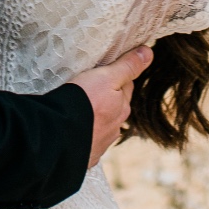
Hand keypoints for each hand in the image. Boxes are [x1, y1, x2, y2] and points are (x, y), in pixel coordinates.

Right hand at [69, 45, 152, 166]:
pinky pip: (89, 142)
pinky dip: (85, 134)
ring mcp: (101, 143)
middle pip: (116, 107)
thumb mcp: (106, 77)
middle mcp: (116, 127)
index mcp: (122, 107)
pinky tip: (75, 130)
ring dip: (96, 118)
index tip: (105, 72)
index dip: (117, 77)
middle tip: (90, 89)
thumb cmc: (84, 102)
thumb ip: (128, 66)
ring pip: (103, 125)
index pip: (125, 87)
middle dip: (108, 99)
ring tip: (80, 111)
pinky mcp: (86, 156)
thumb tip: (149, 52)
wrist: (59, 136)